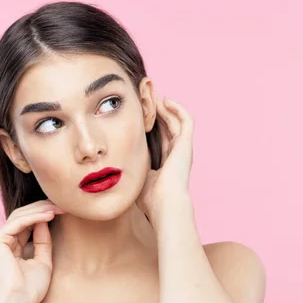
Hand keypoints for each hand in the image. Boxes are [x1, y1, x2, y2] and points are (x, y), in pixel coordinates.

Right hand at [0, 199, 64, 302]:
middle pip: (24, 215)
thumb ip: (43, 241)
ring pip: (20, 215)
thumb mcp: (43, 260)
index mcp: (13, 246)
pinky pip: (18, 222)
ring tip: (59, 207)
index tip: (64, 210)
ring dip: (41, 209)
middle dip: (44, 208)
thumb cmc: (29, 289)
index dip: (46, 214)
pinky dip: (34, 217)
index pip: (29, 223)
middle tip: (63, 204)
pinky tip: (49, 215)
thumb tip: (46, 221)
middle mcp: (4, 241)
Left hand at [137, 97, 193, 224]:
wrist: (165, 205)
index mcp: (167, 163)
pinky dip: (178, 108)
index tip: (139, 115)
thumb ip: (133, 171)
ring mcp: (183, 148)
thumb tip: (116, 167)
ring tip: (155, 97)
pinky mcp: (186, 143)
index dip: (152, 126)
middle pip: (169, 127)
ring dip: (167, 108)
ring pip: (177, 121)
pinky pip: (186, 120)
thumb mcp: (138, 180)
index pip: (161, 138)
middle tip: (146, 101)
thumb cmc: (152, 200)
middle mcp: (177, 154)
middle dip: (159, 113)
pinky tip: (166, 100)